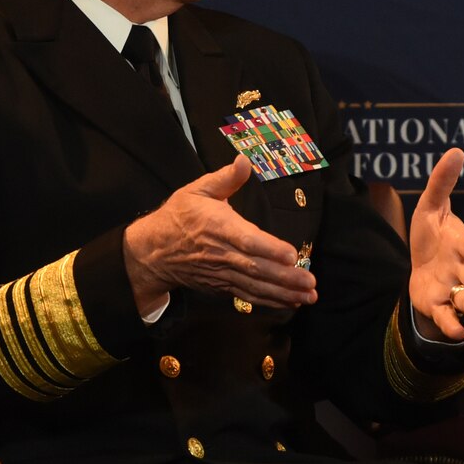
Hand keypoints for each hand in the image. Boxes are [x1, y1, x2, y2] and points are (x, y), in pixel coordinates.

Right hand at [123, 154, 316, 314]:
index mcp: (218, 227)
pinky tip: (291, 303)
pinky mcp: (223, 287)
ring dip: (283, 294)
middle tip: (310, 283)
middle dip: (285, 278)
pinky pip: (249, 296)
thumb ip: (225, 178)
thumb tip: (244, 160)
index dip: (269, 249)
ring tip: (309, 297)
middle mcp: (223, 254)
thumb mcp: (197, 190)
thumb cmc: (179, 216)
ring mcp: (223, 274)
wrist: (153, 252)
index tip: (291, 255)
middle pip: (256, 269)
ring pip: (255, 286)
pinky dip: (270, 302)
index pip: (246, 240)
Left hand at [408, 148, 463, 340]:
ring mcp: (451, 288)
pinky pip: (445, 316)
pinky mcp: (438, 305)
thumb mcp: (430, 206)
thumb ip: (442, 182)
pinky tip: (457, 333)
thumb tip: (456, 151)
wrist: (422, 263)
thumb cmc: (432, 233)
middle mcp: (461, 268)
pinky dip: (450, 325)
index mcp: (461, 243)